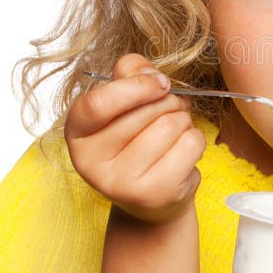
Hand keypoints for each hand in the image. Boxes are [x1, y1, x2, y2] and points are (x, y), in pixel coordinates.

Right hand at [64, 53, 205, 223]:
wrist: (149, 199)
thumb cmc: (136, 139)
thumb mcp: (123, 101)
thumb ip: (130, 73)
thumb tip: (150, 73)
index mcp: (77, 134)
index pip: (98, 104)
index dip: (136, 86)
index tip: (160, 82)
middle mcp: (91, 163)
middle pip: (146, 111)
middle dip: (168, 102)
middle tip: (167, 112)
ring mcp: (122, 183)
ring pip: (171, 125)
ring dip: (183, 120)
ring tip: (174, 133)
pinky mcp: (154, 194)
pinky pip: (190, 144)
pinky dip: (195, 140)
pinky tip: (181, 152)